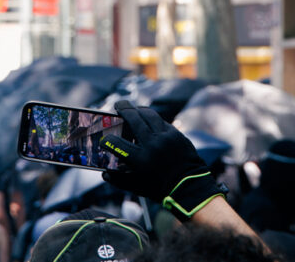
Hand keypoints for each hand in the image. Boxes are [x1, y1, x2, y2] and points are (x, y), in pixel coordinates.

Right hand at [100, 100, 224, 220]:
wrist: (190, 187)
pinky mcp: (177, 134)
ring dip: (138, 109)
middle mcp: (153, 144)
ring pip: (149, 114)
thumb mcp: (138, 188)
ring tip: (132, 109)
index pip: (117, 144)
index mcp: (140, 159)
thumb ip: (119, 180)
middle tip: (118, 105)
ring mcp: (166, 137)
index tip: (105, 140)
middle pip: (134, 119)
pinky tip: (148, 119)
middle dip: (123, 110)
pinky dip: (152, 119)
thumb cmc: (161, 189)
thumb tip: (105, 174)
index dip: (107, 141)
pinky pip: (161, 121)